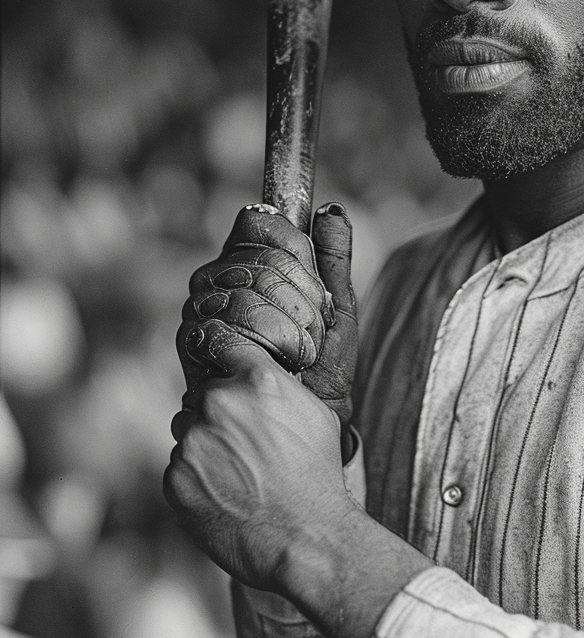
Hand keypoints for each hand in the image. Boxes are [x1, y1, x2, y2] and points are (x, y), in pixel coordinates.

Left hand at [165, 338, 354, 592]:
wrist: (305, 538)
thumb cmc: (318, 476)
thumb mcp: (316, 415)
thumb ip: (282, 388)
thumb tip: (266, 377)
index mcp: (258, 380)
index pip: (225, 344)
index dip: (225, 357)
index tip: (223, 364)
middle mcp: (219, 403)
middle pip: (203, 394)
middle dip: (218, 412)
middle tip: (244, 441)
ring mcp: (192, 442)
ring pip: (187, 430)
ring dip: (204, 443)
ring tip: (238, 472)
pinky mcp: (174, 478)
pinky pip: (178, 467)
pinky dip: (195, 478)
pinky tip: (226, 493)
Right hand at [177, 202, 357, 455]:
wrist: (306, 428)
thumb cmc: (322, 370)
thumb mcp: (337, 310)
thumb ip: (335, 258)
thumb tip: (331, 210)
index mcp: (244, 262)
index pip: (259, 222)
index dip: (295, 249)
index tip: (316, 285)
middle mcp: (213, 282)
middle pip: (263, 260)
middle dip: (305, 301)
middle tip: (312, 335)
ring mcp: (198, 313)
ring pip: (250, 293)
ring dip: (294, 330)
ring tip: (299, 357)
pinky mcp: (191, 346)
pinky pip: (232, 326)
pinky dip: (275, 348)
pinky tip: (282, 370)